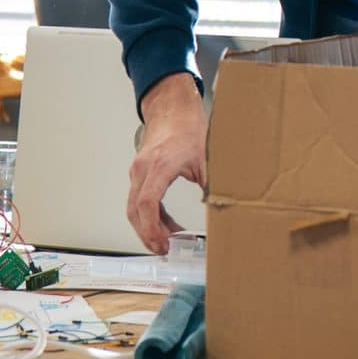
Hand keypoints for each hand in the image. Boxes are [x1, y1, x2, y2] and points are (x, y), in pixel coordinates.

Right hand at [128, 72, 207, 254]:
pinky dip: (149, 215)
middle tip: (163, 250)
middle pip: (135, 210)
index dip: (152, 228)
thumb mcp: (206, 159)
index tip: (162, 243)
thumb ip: (211, 185)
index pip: (147, 203)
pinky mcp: (139, 172)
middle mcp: (143, 169)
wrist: (173, 108)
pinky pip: (138, 199)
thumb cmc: (187, 128)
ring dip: (148, 226)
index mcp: (160, 165)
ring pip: (134, 207)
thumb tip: (223, 211)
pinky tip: (165, 224)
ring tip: (167, 241)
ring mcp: (138, 170)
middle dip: (147, 234)